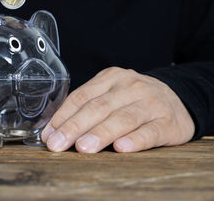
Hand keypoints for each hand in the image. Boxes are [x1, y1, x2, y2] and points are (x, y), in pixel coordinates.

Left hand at [41, 67, 194, 152]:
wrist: (178, 99)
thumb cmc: (134, 100)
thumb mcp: (111, 94)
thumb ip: (87, 107)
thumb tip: (55, 131)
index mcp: (111, 78)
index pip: (81, 97)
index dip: (62, 116)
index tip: (48, 134)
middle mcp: (130, 87)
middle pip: (98, 107)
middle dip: (74, 127)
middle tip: (58, 145)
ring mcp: (150, 103)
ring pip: (122, 119)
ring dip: (100, 134)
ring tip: (83, 148)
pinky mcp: (168, 122)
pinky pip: (149, 131)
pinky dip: (134, 140)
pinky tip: (121, 148)